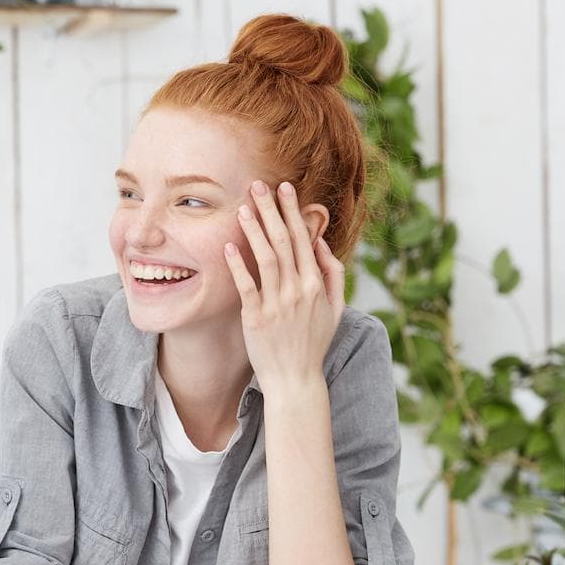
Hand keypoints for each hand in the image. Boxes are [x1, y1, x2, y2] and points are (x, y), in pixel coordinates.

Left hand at [223, 180, 345, 393]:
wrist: (296, 379)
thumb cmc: (313, 343)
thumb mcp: (335, 308)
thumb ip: (333, 274)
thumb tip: (321, 243)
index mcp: (316, 284)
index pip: (303, 239)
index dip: (292, 212)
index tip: (284, 189)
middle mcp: (299, 290)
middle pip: (284, 242)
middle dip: (272, 211)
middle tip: (259, 185)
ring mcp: (277, 304)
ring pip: (266, 258)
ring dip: (254, 230)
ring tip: (243, 207)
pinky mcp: (256, 318)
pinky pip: (247, 286)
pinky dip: (238, 265)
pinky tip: (229, 246)